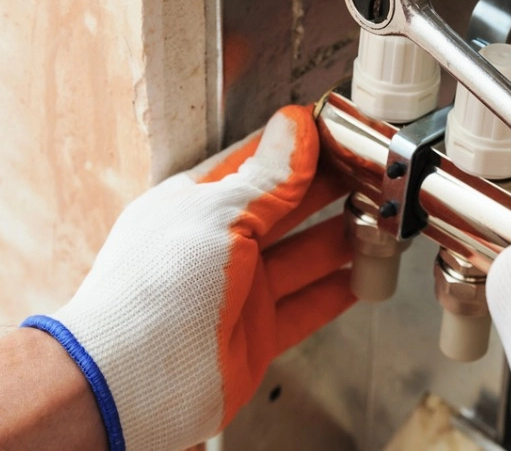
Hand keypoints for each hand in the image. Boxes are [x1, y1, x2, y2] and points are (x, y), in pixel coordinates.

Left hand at [23, 106, 353, 449]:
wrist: (131, 380)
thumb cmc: (152, 290)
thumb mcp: (216, 213)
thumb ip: (266, 177)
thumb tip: (295, 129)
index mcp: (196, 203)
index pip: (257, 163)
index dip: (298, 147)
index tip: (340, 133)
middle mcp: (217, 244)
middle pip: (286, 208)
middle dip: (329, 190)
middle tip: (371, 175)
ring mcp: (238, 291)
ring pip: (303, 256)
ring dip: (341, 239)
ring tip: (379, 221)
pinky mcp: (256, 333)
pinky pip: (307, 306)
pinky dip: (338, 291)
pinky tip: (363, 278)